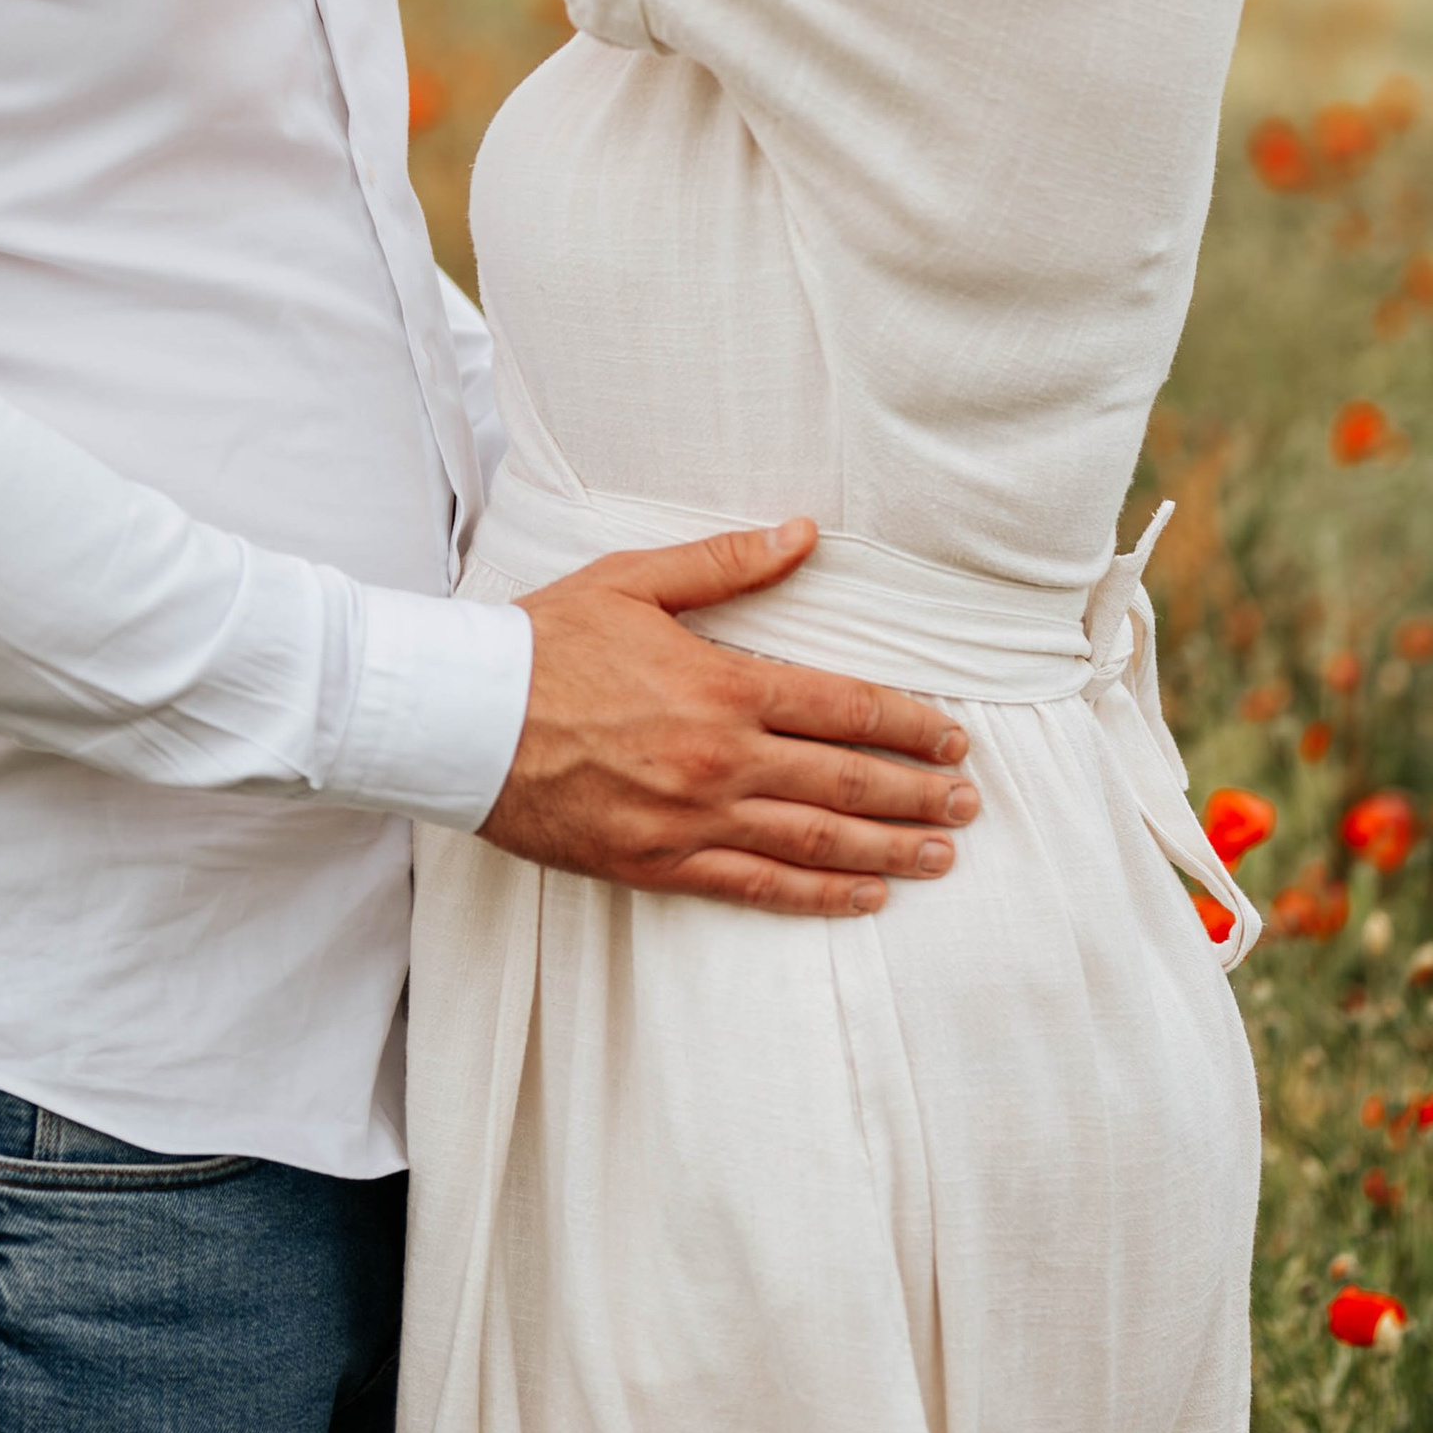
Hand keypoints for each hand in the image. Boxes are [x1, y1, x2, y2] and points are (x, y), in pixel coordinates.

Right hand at [478, 518, 976, 915]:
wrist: (463, 719)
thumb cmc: (545, 642)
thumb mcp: (635, 581)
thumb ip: (727, 564)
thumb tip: (803, 534)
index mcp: (721, 686)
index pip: (842, 708)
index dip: (907, 725)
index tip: (951, 737)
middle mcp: (719, 761)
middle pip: (844, 782)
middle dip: (917, 793)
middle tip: (970, 802)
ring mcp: (691, 820)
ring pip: (813, 844)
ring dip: (887, 851)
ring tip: (940, 856)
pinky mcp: (658, 864)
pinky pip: (755, 889)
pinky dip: (816, 898)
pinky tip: (863, 899)